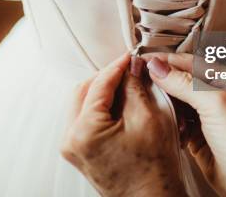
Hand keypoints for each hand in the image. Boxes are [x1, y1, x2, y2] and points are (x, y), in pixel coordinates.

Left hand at [61, 54, 186, 196]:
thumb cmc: (154, 169)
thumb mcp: (149, 118)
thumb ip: (135, 86)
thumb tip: (130, 67)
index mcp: (84, 130)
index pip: (98, 85)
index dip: (116, 67)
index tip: (129, 57)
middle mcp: (71, 139)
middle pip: (83, 91)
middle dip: (106, 78)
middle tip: (128, 70)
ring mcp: (72, 148)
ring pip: (81, 104)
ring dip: (102, 92)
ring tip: (126, 87)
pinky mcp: (78, 152)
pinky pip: (84, 119)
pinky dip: (99, 108)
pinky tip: (119, 105)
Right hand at [143, 53, 225, 196]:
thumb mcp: (215, 103)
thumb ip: (184, 83)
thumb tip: (158, 67)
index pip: (190, 62)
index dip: (166, 60)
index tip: (144, 60)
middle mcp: (219, 96)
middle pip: (182, 81)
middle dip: (162, 81)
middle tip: (140, 79)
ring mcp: (209, 117)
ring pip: (178, 102)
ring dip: (165, 103)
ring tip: (150, 101)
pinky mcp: (200, 137)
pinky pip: (178, 123)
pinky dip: (169, 122)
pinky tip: (164, 122)